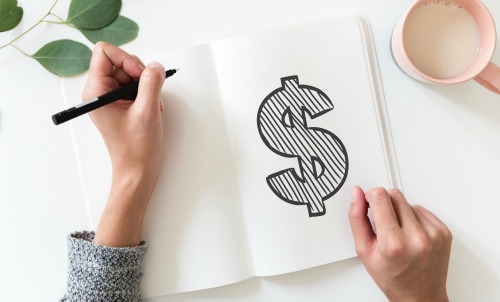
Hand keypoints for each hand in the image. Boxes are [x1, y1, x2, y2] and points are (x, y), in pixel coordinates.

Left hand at [82, 42, 165, 246]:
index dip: (126, 58)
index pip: (105, 52)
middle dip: (140, 73)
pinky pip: (134, 86)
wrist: (137, 171)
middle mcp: (99, 92)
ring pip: (130, 73)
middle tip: (148, 93)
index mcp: (96, 92)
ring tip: (151, 105)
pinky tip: (151, 109)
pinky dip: (147, 93)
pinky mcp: (120, 104)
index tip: (140, 75)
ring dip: (146, 85)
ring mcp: (109, 98)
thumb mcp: (147, 112)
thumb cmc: (136, 149)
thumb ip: (151, 83)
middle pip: (120, 61)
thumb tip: (155, 66)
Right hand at [348, 187, 451, 301]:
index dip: (370, 197)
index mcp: (393, 243)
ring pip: (408, 202)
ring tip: (398, 233)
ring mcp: (433, 234)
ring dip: (400, 212)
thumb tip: (357, 195)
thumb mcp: (364, 250)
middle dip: (385, 204)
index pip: (380, 196)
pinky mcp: (444, 232)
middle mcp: (416, 237)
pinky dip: (414, 218)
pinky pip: (422, 210)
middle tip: (383, 223)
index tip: (369, 204)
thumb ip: (357, 218)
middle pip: (395, 195)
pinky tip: (410, 234)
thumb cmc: (392, 277)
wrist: (420, 296)